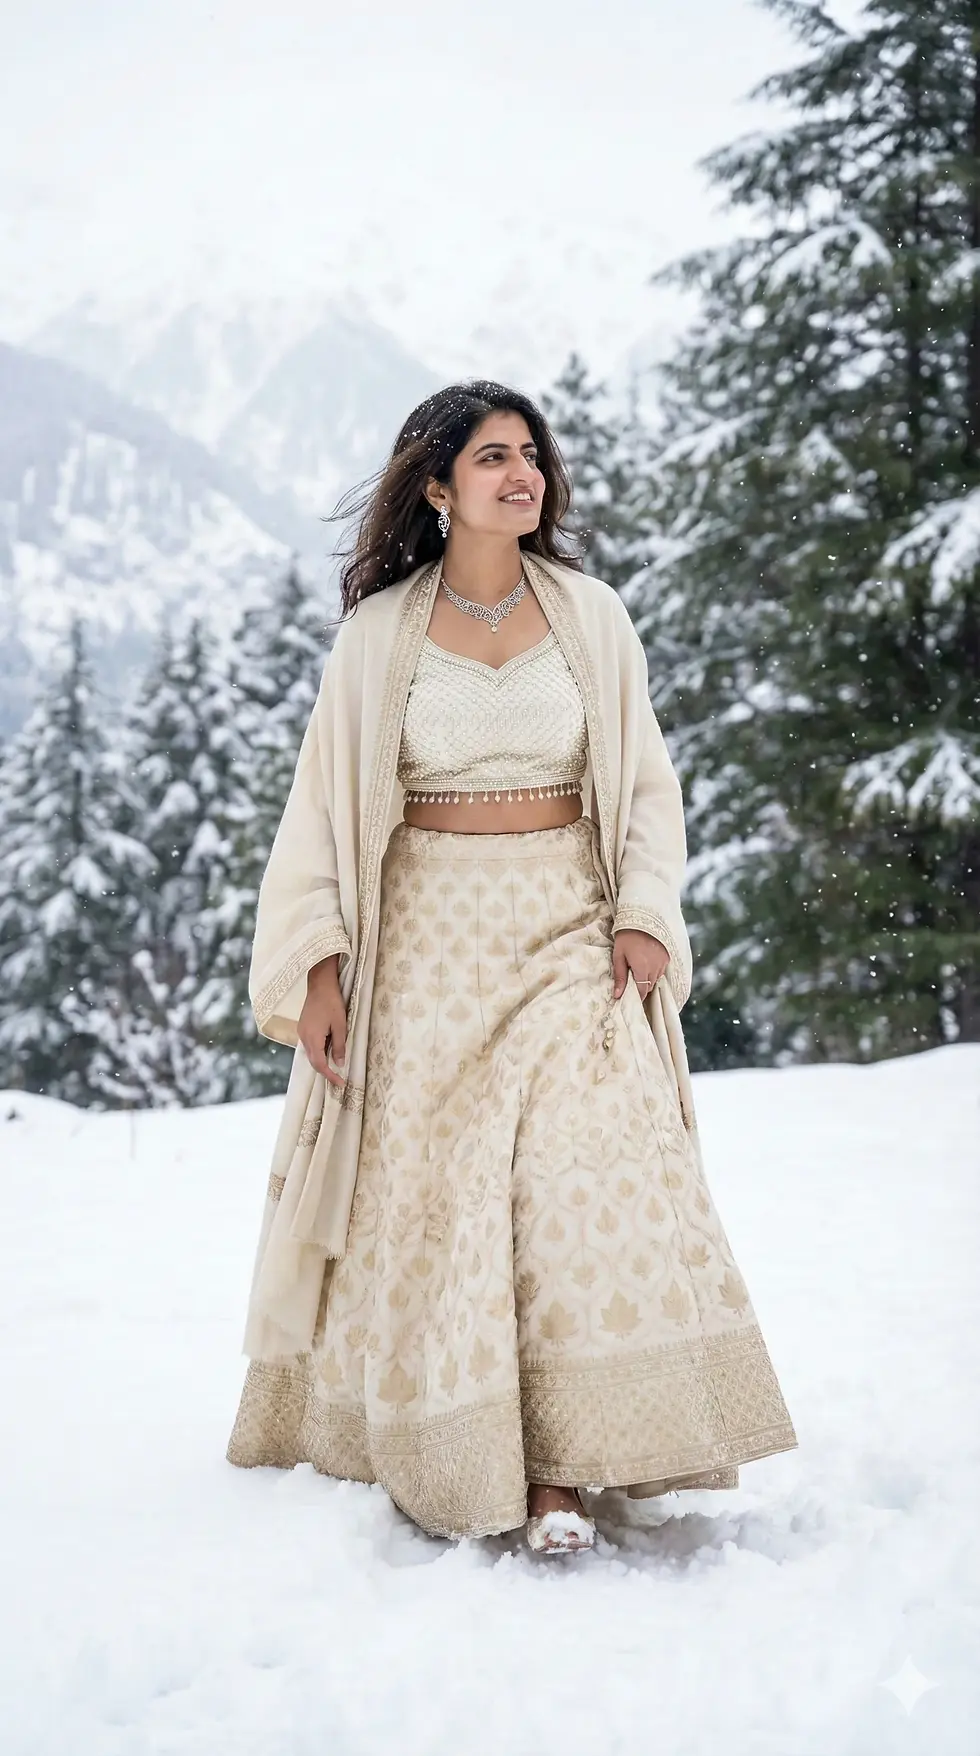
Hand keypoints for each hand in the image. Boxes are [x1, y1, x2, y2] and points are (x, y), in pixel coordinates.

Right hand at [298, 956, 347, 1087]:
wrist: (320, 983)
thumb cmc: (332, 1002)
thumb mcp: (340, 1025)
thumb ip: (339, 1046)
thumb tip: (339, 1063)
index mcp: (312, 1038)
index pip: (319, 1064)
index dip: (330, 1076)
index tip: (340, 1084)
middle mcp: (303, 1037)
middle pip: (313, 1061)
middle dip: (325, 1071)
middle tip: (339, 1079)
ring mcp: (301, 1032)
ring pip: (310, 1054)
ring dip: (322, 1061)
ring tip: (335, 1067)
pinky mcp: (303, 1027)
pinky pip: (310, 1045)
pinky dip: (318, 1052)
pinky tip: (328, 1051)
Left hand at [612, 930, 669, 1002]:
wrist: (642, 917)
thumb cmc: (626, 936)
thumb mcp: (618, 955)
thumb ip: (620, 976)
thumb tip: (617, 995)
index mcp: (642, 969)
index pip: (642, 991)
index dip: (637, 996)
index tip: (631, 995)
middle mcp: (655, 968)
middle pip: (650, 986)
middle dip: (641, 987)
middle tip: (632, 980)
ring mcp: (663, 962)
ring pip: (656, 979)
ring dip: (648, 979)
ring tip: (639, 969)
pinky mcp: (667, 956)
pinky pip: (662, 970)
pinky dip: (655, 970)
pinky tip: (647, 962)